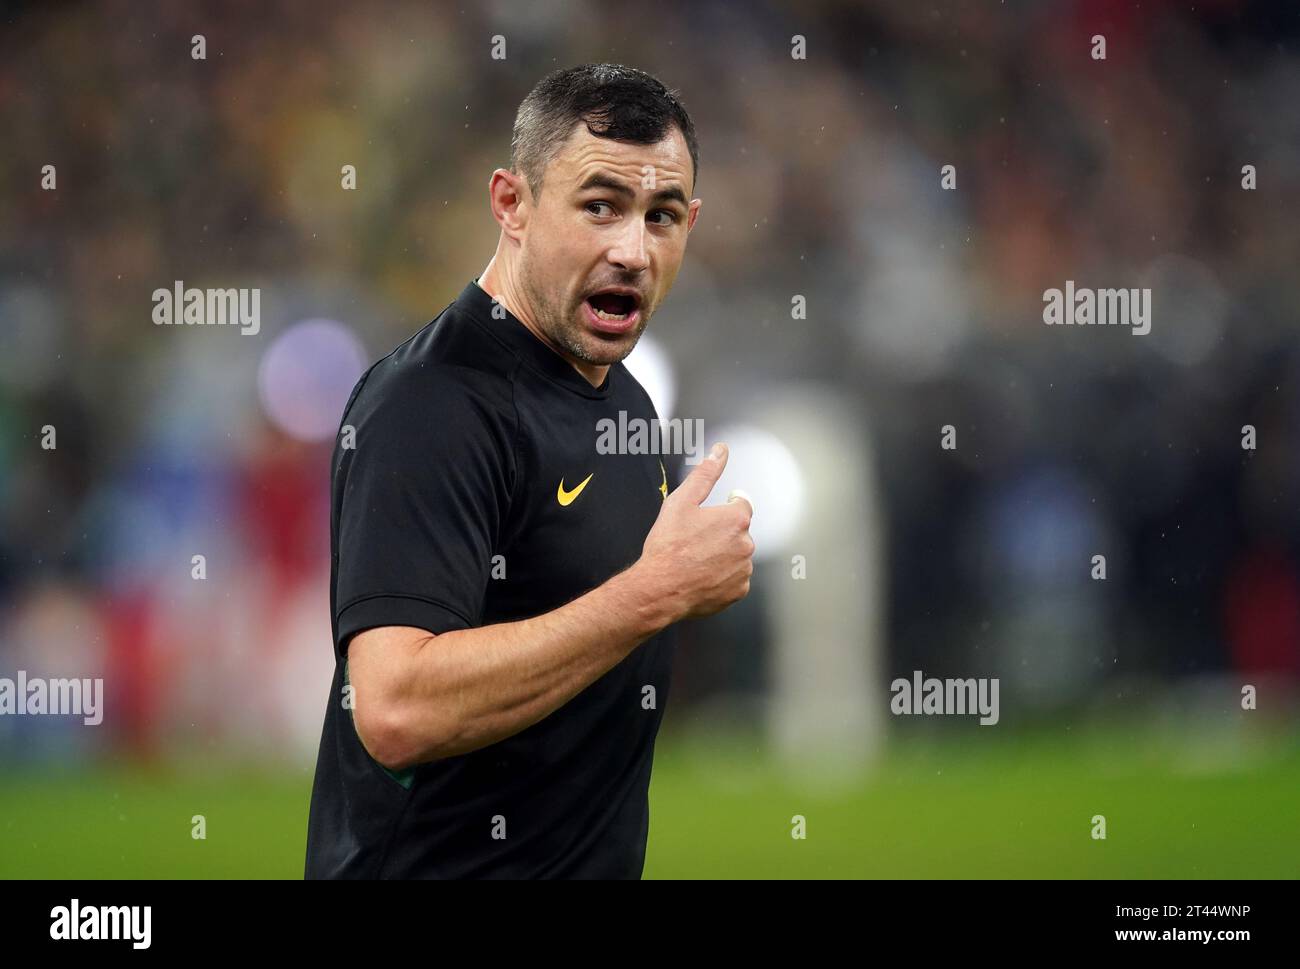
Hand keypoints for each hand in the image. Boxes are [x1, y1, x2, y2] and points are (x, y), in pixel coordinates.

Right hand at [637, 443, 754, 620]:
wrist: (660, 589)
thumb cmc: (668, 546)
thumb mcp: (681, 502)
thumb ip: (705, 473)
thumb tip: (720, 451)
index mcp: (736, 518)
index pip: (740, 504)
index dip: (720, 509)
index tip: (705, 520)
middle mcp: (747, 544)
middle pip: (738, 532)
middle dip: (720, 534)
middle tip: (693, 542)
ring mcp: (744, 569)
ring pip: (736, 556)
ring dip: (721, 556)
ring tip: (695, 560)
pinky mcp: (739, 591)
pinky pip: (734, 579)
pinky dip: (721, 577)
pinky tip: (701, 576)